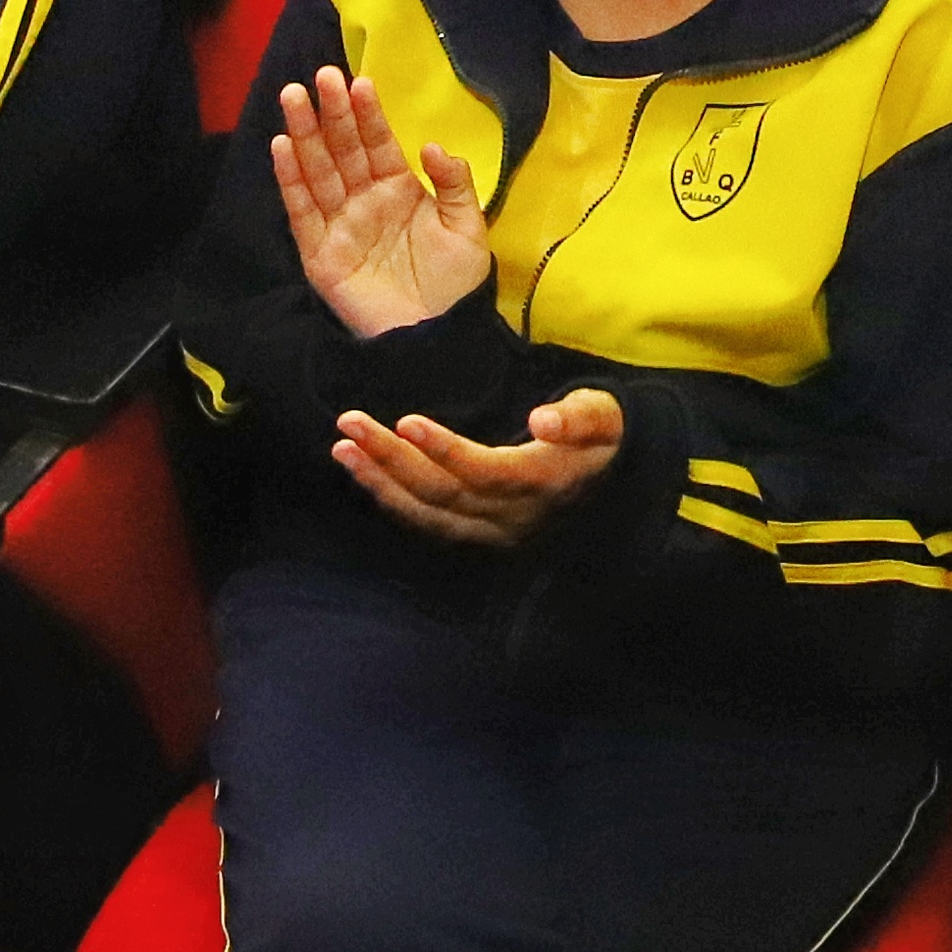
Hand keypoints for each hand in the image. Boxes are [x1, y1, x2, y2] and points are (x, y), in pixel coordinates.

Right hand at [270, 64, 498, 337]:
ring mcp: (340, 225)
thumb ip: (455, 183)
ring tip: (293, 97)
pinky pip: (301, 212)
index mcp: (399, 190)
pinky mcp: (319, 254)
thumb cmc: (455, 285)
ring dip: (305, 134)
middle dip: (331, 114)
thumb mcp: (468, 227)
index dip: (368, 114)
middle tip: (321, 76)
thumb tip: (431, 145)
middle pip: (343, 150)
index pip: (378, 143)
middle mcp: (365, 201)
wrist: (436, 337)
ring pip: (318, 171)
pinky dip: (290, 180)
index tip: (360, 81)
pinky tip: (282, 146)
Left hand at [328, 388, 624, 547]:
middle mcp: (508, 516)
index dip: (443, 450)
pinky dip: (390, 501)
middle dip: (391, 460)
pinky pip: (425, 524)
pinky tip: (362, 475)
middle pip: (441, 494)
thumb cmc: (600, 437)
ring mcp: (489, 531)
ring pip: (426, 515)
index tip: (405, 420)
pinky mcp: (475, 534)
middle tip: (349, 423)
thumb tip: (544, 420)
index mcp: (538, 483)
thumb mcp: (604, 417)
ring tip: (342, 449)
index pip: (481, 471)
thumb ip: (578, 417)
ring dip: (380, 483)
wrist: (609, 481)